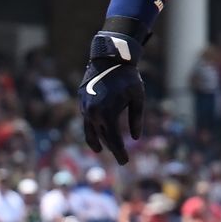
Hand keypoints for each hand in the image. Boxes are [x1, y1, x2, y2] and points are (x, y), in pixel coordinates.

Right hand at [80, 32, 145, 165]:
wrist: (109, 59)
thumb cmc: (127, 78)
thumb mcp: (138, 97)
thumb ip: (136, 118)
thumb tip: (135, 138)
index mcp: (107, 113)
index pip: (114, 140)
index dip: (120, 153)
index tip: (125, 162)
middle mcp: (93, 113)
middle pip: (103, 138)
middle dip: (112, 149)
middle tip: (121, 159)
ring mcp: (85, 107)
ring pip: (90, 131)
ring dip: (97, 141)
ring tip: (100, 150)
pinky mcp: (82, 101)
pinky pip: (86, 120)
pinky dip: (91, 129)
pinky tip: (96, 133)